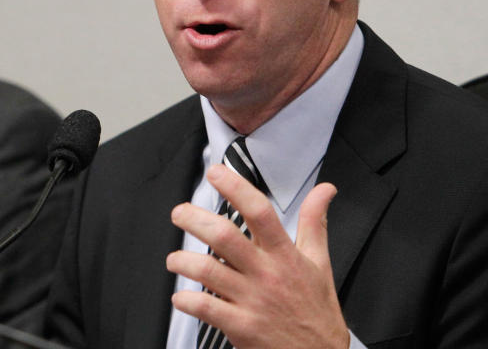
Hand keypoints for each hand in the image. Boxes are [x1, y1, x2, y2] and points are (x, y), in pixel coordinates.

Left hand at [165, 164, 347, 348]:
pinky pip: (205, 308)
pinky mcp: (241, 327)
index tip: (215, 173)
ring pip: (208, 270)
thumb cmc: (316, 311)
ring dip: (183, 261)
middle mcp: (267, 274)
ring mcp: (253, 301)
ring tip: (175, 259)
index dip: (236, 188)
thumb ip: (314, 223)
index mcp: (285, 255)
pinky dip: (186, 300)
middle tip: (179, 213)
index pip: (260, 212)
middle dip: (194, 219)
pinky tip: (181, 296)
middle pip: (224, 236)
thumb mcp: (320, 263)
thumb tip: (324, 190)